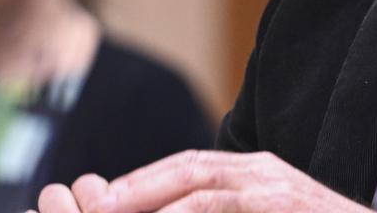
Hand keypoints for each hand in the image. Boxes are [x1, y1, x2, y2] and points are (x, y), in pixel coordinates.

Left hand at [34, 150, 371, 212]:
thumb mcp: (275, 212)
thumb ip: (232, 206)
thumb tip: (183, 210)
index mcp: (257, 172)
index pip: (189, 167)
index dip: (143, 182)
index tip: (102, 201)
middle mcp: (264, 171)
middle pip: (187, 168)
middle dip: (135, 187)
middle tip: (91, 206)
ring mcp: (277, 186)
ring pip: (200, 184)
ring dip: (150, 199)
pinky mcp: (285, 204)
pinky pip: (226, 205)